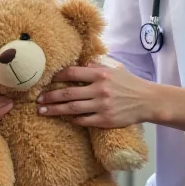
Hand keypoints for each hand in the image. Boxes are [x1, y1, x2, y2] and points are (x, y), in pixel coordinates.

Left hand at [36, 63, 153, 127]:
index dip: (56, 77)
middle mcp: (100, 89)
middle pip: (68, 93)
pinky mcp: (105, 120)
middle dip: (50, 96)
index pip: (72, 73)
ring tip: (42, 111)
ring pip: (72, 109)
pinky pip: (83, 120)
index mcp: (100, 74)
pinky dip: (72, 119)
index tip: (45, 80)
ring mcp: (102, 106)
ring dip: (55, 110)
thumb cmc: (129, 83)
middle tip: (37, 99)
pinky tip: (63, 118)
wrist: (147, 100)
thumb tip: (79, 65)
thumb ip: (96, 67)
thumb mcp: (114, 69)